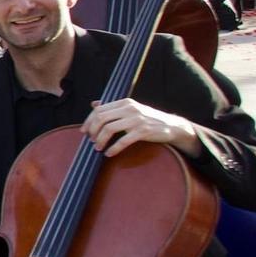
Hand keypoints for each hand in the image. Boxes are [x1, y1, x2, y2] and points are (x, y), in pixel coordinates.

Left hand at [83, 99, 199, 157]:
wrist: (171, 125)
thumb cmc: (148, 118)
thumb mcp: (131, 109)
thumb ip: (113, 107)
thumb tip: (94, 104)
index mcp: (124, 102)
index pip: (99, 110)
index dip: (88, 121)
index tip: (84, 131)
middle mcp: (130, 108)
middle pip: (101, 118)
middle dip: (92, 131)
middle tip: (91, 140)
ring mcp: (136, 120)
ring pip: (109, 129)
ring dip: (100, 140)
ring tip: (98, 148)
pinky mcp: (143, 131)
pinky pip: (123, 141)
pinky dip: (113, 148)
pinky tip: (109, 153)